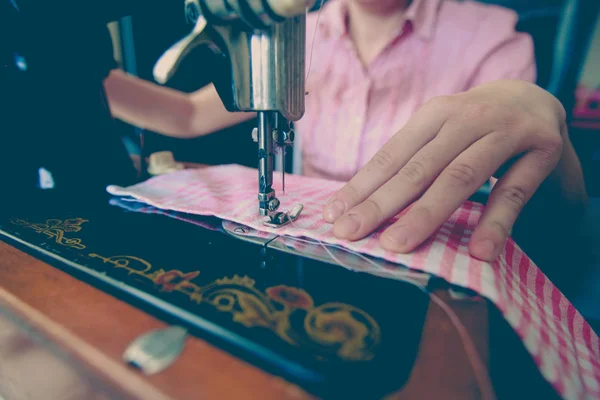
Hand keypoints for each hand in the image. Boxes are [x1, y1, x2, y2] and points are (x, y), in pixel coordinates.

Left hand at [323, 80, 566, 260]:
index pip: (391, 155)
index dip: (361, 186)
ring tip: (397, 245)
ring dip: (425, 214)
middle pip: (418, 168)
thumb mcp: (441, 132)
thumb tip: (363, 203)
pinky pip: (513, 192)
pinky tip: (480, 252)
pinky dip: (495, 223)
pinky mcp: (540, 149)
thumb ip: (412, 161)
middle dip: (381, 204)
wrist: (535, 99)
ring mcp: (504, 130)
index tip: (333, 215)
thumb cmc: (474, 126)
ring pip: (459, 177)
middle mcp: (465, 117)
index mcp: (434, 113)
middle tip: (351, 233)